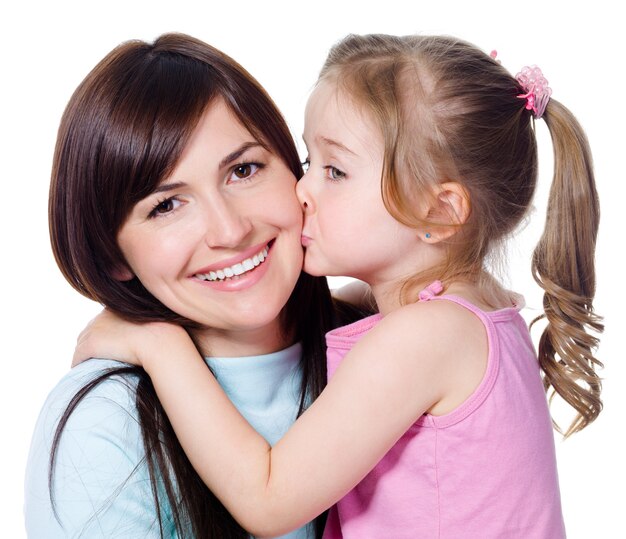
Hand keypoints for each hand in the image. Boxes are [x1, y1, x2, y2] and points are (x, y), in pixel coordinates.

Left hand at [72, 309, 189, 368]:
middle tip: (97, 360)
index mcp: (119, 307)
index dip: (106, 335)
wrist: (162, 341)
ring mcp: (96, 328)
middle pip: (90, 331)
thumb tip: (155, 338)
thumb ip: (151, 327)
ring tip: (91, 368)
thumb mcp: (160, 325)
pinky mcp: (92, 343)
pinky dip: (79, 365)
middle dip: (93, 344)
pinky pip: (79, 357)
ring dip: (86, 356)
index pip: (104, 321)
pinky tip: (84, 375)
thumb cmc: (168, 336)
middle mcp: (104, 315)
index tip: (110, 347)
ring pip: (83, 344)